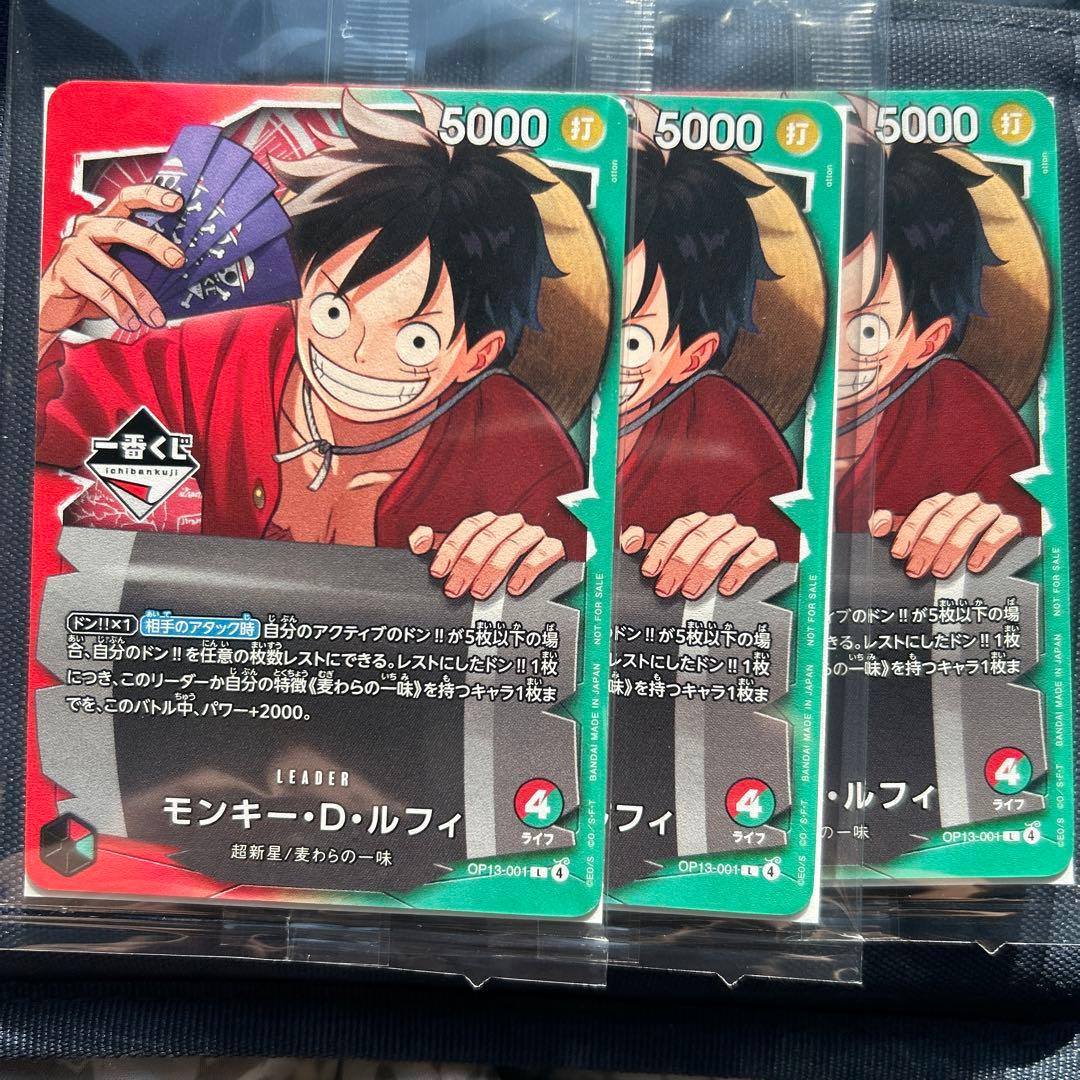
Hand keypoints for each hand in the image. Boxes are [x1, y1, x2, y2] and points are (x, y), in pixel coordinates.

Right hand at [38, 183, 185, 347]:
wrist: (54, 305)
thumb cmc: (95, 284)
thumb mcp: (119, 268)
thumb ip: (140, 262)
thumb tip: (181, 272)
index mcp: (103, 222)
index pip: (126, 199)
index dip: (150, 195)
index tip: (177, 201)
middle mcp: (86, 229)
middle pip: (122, 229)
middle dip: (153, 243)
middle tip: (177, 260)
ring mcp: (74, 249)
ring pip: (116, 272)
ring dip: (141, 299)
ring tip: (156, 318)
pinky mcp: (66, 272)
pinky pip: (101, 293)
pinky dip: (120, 312)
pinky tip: (131, 324)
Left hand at [409, 512, 565, 598]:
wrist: (534, 576)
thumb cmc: (494, 564)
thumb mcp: (463, 554)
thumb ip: (438, 545)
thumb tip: (417, 540)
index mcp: (489, 522)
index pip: (468, 528)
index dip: (452, 549)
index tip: (439, 572)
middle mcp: (510, 524)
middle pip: (488, 537)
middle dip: (469, 565)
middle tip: (456, 589)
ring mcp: (532, 534)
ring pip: (513, 545)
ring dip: (494, 570)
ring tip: (480, 592)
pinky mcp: (552, 547)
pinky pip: (543, 553)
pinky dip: (528, 569)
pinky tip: (515, 588)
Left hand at [621, 512, 778, 598]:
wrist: (744, 579)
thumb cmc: (703, 566)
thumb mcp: (673, 556)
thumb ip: (649, 546)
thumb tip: (629, 540)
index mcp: (700, 523)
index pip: (679, 528)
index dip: (663, 548)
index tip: (650, 571)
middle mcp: (722, 524)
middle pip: (700, 538)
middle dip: (680, 565)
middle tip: (667, 589)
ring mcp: (744, 535)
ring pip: (724, 546)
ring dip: (705, 570)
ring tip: (691, 592)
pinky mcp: (764, 548)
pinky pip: (755, 554)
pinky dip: (739, 570)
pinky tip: (726, 588)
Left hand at [869, 492, 1021, 578]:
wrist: (996, 535)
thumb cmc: (951, 535)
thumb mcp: (923, 529)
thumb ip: (897, 525)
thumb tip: (876, 526)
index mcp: (944, 502)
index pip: (925, 510)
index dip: (910, 530)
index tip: (899, 552)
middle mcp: (965, 503)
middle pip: (944, 519)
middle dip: (927, 546)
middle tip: (915, 569)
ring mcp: (988, 512)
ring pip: (969, 525)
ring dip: (952, 550)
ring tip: (940, 571)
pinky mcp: (1009, 523)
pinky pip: (1000, 530)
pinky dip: (986, 548)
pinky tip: (974, 566)